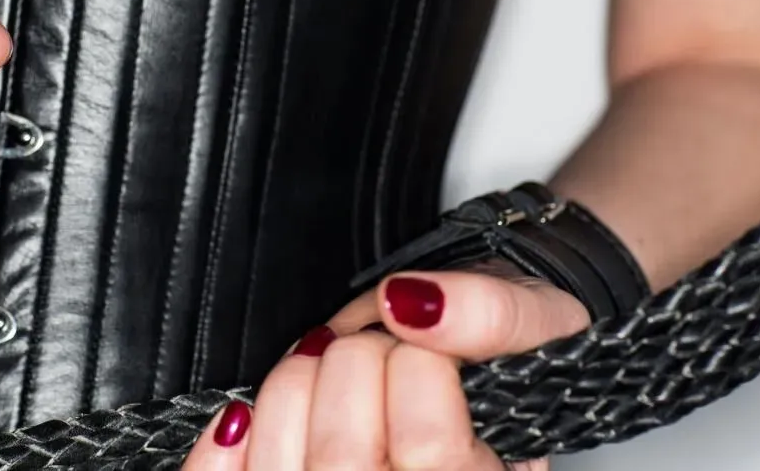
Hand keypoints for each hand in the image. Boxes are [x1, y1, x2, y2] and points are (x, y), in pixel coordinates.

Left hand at [183, 264, 590, 469]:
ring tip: (331, 367)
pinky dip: (223, 445)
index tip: (422, 340)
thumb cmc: (502, 348)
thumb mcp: (536, 319)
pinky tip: (243, 419)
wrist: (471, 351)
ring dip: (296, 387)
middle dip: (355, 365)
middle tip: (380, 347)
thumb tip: (411, 303)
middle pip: (346, 458)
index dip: (417, 367)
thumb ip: (491, 312)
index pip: (433, 449)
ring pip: (286, 467)